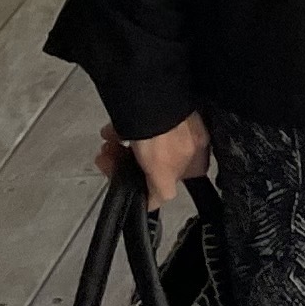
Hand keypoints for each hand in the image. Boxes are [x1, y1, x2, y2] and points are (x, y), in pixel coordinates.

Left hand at [93, 112, 207, 195]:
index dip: (150, 183)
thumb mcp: (163, 176)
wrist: (152, 100)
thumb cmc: (162, 137)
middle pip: (155, 162)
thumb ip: (161, 193)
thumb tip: (154, 205)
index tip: (128, 183)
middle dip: (130, 166)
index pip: (175, 179)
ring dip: (122, 150)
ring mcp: (174, 123)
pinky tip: (110, 133)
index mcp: (199, 157)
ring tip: (106, 148)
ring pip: (145, 144)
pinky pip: (138, 126)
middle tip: (108, 162)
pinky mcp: (157, 109)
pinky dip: (122, 132)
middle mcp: (190, 140)